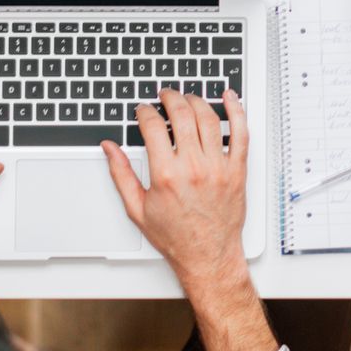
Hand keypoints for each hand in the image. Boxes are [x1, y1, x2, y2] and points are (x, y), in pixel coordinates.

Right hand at [105, 88, 274, 350]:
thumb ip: (121, 174)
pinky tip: (230, 97)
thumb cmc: (175, 236)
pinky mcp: (237, 170)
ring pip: (209, 118)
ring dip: (197, 100)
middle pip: (182, 115)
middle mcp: (193, 167)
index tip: (143, 110)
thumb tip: (110, 148)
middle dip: (170, 98)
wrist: (208, 256)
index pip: (153, 127)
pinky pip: (241, 133)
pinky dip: (237, 111)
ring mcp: (218, 167)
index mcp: (166, 175)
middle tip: (165, 95)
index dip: (145, 112)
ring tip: (188, 98)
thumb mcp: (137, 208)